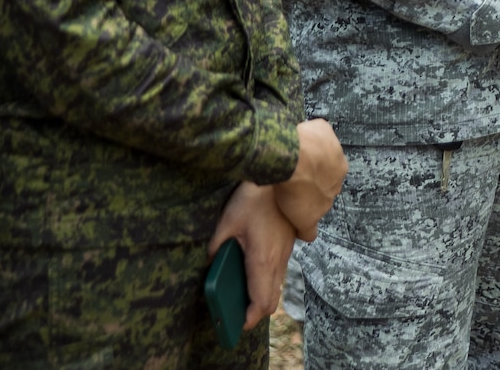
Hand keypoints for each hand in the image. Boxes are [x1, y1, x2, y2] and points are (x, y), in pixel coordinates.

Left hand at [207, 182, 295, 332]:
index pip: (260, 301)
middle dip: (256, 311)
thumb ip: (218, 244)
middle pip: (272, 299)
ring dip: (263, 294)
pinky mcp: (289, 242)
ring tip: (243, 293)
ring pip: (277, 284)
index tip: (237, 324)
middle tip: (238, 313)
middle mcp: (278, 261)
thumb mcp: (227, 221)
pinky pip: (280, 270)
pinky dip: (268, 279)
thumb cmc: (255, 198)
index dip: (250, 318)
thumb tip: (211, 258)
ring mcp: (286, 252)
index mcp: (262, 260)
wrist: (286, 175)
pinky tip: (254, 268)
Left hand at [273, 119, 346, 240]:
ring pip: (320, 150)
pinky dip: (307, 135)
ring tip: (289, 158)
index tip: (297, 190)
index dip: (311, 190)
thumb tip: (309, 236)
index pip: (325, 188)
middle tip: (293, 174)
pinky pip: (316, 131)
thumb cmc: (296, 188)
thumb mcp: (302, 217)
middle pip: (325, 169)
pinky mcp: (323, 128)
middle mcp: (340, 164)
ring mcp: (333, 144)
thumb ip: (308, 227)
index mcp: (337, 183)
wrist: (292, 159)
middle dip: (312, 171)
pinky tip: (292, 141)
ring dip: (309, 153)